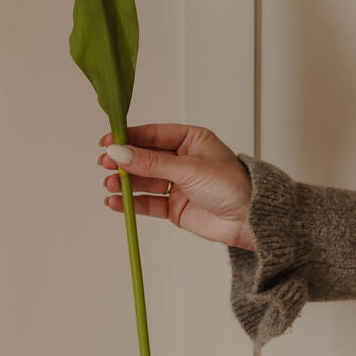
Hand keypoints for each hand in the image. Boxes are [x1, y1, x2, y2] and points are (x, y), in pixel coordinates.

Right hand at [98, 124, 255, 250]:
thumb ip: (152, 163)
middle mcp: (181, 160)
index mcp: (190, 140)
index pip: (153, 134)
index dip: (129, 137)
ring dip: (124, 183)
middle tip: (104, 163)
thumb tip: (120, 153)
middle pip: (144, 157)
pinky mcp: (174, 207)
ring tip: (109, 185)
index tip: (108, 141)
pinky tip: (115, 202)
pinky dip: (130, 202)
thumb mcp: (189, 168)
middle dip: (123, 161)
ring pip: (143, 180)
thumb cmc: (232, 185)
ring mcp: (177, 184)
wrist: (250, 221)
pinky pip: (147, 202)